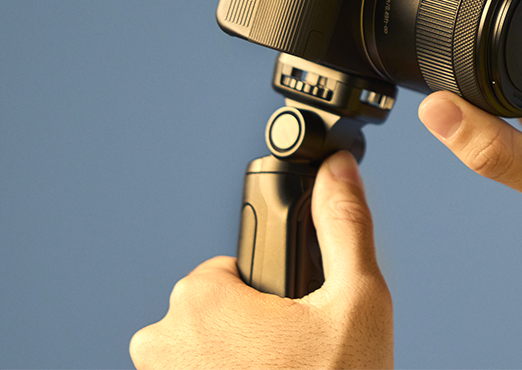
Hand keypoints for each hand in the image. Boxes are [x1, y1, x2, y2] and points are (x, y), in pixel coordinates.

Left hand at [130, 151, 392, 368]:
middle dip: (252, 327)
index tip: (293, 322)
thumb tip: (338, 170)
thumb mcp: (358, 302)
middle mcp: (162, 340)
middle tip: (296, 357)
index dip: (271, 293)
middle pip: (215, 309)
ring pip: (202, 349)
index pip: (232, 268)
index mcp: (202, 298)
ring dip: (235, 359)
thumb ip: (345, 227)